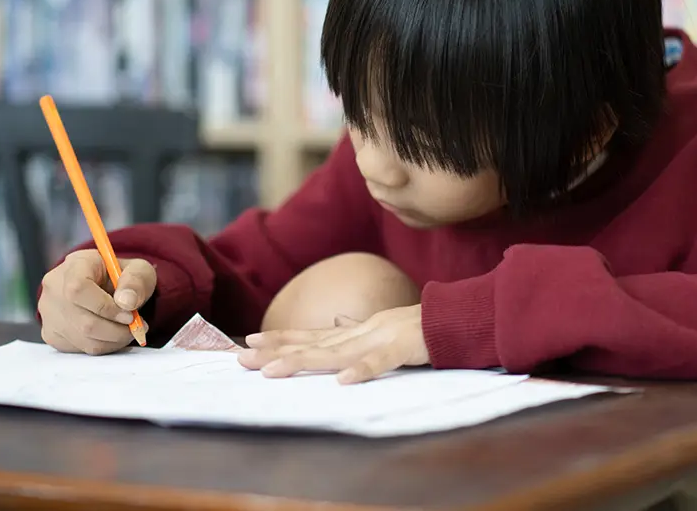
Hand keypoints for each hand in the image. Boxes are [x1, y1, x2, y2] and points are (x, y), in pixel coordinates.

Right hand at [38, 249, 154, 354]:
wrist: (106, 285)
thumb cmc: (121, 276)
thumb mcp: (138, 270)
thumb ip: (136, 281)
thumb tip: (127, 302)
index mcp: (75, 264)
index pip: (78, 289)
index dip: (105, 307)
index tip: (129, 314)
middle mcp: (55, 288)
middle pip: (83, 321)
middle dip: (116, 329)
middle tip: (136, 327)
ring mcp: (49, 312)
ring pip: (83, 338)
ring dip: (113, 340)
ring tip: (129, 331)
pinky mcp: (52, 333)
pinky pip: (79, 348)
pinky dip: (103, 346)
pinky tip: (113, 335)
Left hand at [238, 305, 428, 383]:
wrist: (454, 316)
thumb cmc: (419, 326)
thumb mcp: (382, 327)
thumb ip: (357, 328)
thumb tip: (335, 322)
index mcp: (355, 330)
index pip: (311, 335)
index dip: (281, 338)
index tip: (250, 341)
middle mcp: (359, 332)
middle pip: (312, 344)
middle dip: (276, 351)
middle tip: (242, 358)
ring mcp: (379, 338)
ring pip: (335, 352)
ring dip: (303, 362)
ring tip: (274, 371)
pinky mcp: (402, 348)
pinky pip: (380, 362)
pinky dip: (362, 370)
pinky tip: (344, 381)